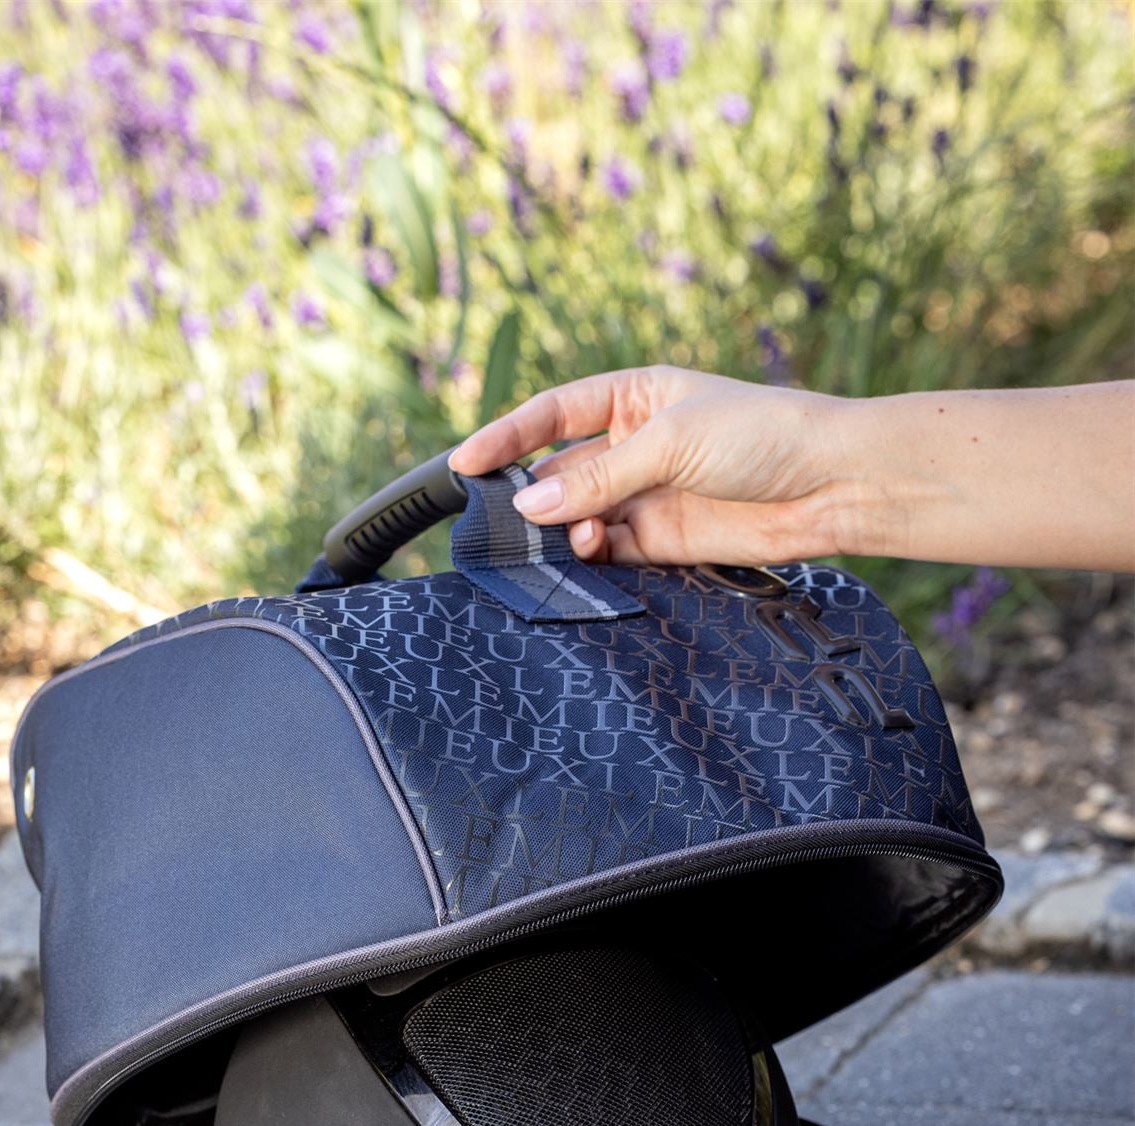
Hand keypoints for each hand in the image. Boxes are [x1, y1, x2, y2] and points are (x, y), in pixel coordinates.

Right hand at [450, 366, 860, 565]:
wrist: (830, 484)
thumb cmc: (761, 434)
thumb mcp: (671, 441)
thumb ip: (598, 478)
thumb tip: (530, 504)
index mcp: (635, 397)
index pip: (553, 414)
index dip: (507, 435)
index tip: (465, 463)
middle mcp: (635, 446)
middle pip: (560, 472)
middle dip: (531, 495)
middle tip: (503, 519)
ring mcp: (647, 495)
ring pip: (579, 517)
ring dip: (562, 529)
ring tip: (569, 537)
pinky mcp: (663, 540)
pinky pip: (609, 552)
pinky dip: (590, 557)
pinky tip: (588, 553)